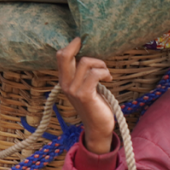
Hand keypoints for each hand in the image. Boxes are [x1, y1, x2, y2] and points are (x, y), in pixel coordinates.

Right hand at [57, 38, 114, 153]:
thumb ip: (83, 74)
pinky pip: (94, 74)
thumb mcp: (86, 86)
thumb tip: (90, 55)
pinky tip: (108, 79)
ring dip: (100, 64)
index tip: (82, 41)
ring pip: (85, 62)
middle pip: (64, 56)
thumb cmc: (96, 105)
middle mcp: (65, 84)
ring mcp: (73, 90)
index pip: (60, 57)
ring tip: (106, 73)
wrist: (99, 128)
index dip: (70, 46)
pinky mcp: (84, 95)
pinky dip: (104, 73)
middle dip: (76, 44)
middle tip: (86, 42)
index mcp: (64, 81)